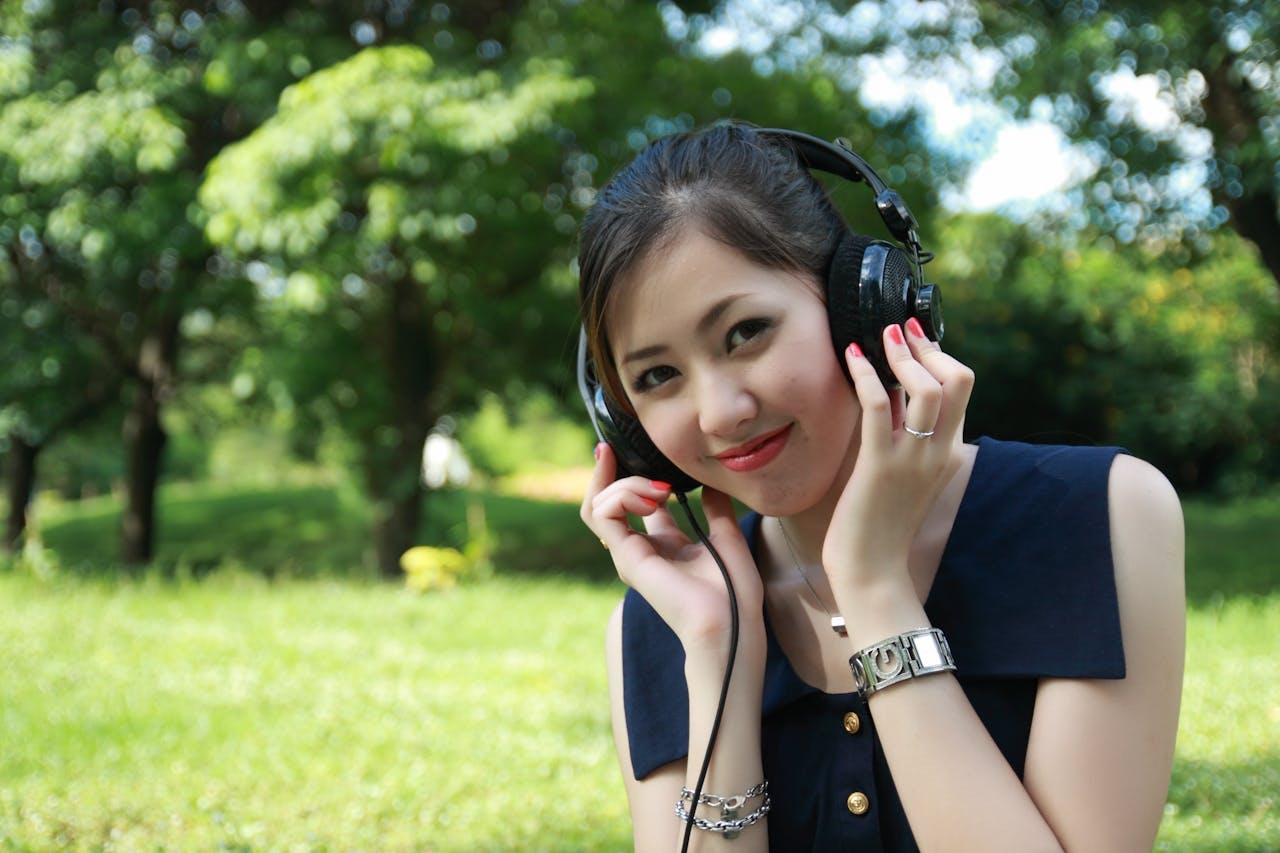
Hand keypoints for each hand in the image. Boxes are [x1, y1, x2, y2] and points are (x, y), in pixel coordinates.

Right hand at [581, 443, 763, 660]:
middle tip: (614, 449)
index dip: (628, 474)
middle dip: (608, 471)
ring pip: (599, 504)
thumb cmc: (734, 591)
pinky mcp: (626, 557)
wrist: (731, 623)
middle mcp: (640, 548)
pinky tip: (653, 496)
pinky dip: (622, 495)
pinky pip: (604, 514)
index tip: (626, 448)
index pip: (632, 502)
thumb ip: (715, 508)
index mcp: (663, 544)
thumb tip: (711, 483)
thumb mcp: (727, 536)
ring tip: (660, 488)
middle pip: (605, 501)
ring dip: (624, 483)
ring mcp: (629, 554)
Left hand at [822, 319, 974, 594]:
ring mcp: (912, 459)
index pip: (962, 390)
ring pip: (927, 388)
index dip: (940, 356)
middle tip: (899, 330)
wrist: (872, 572)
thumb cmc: (880, 525)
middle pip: (958, 380)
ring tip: (880, 337)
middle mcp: (939, 452)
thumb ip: (905, 437)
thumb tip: (891, 396)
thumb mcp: (903, 474)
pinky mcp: (879, 466)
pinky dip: (866, 374)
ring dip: (901, 355)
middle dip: (928, 347)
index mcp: (948, 452)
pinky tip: (852, 358)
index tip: (916, 339)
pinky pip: (878, 406)